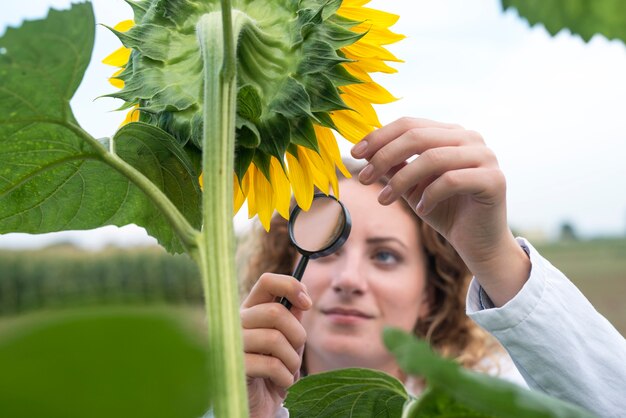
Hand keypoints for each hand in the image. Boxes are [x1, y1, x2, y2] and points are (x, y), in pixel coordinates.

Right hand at [241, 273, 310, 417]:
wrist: (260, 406)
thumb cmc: (273, 371)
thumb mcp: (288, 342)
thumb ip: (292, 319)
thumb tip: (301, 299)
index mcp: (250, 310)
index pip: (267, 281)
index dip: (291, 286)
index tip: (307, 303)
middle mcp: (236, 322)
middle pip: (276, 312)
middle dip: (297, 334)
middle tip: (297, 351)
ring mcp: (231, 344)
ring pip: (274, 338)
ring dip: (292, 360)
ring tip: (289, 371)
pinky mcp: (234, 367)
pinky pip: (270, 365)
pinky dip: (285, 377)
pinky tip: (281, 383)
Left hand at [351, 117, 529, 305]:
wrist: (477, 244)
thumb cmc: (444, 211)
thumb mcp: (411, 186)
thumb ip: (394, 166)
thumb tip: (365, 152)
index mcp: (451, 133)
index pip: (410, 124)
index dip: (379, 137)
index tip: (355, 154)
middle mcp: (470, 138)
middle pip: (418, 136)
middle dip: (384, 156)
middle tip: (363, 179)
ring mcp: (485, 157)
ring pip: (433, 158)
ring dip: (401, 180)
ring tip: (384, 199)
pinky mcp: (494, 179)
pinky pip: (451, 180)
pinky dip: (429, 195)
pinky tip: (420, 209)